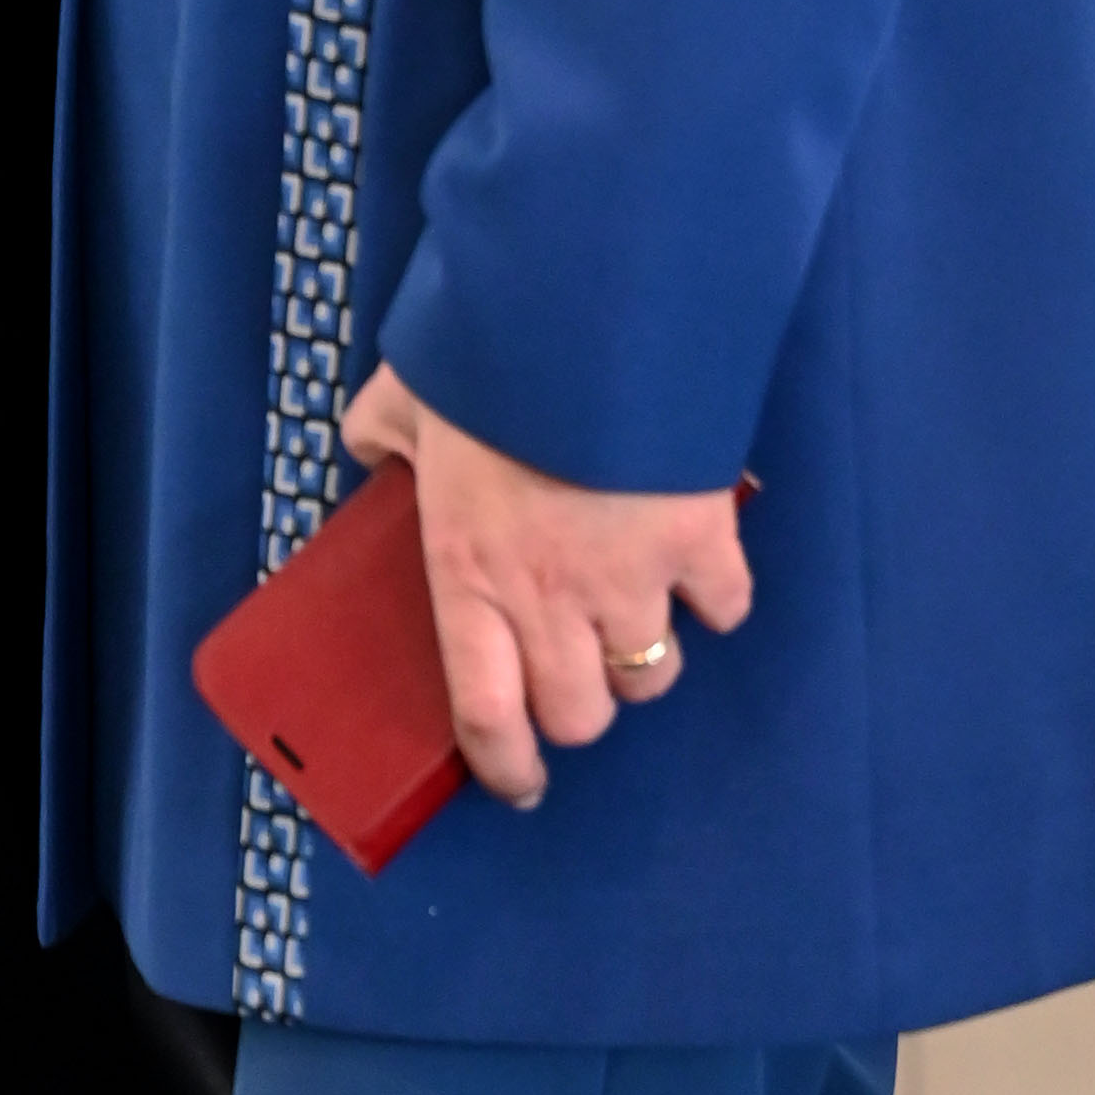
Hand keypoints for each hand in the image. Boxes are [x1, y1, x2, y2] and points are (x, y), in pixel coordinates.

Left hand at [339, 357, 752, 809]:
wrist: (583, 311)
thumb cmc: (484, 360)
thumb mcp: (402, 399)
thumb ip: (380, 437)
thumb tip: (368, 447)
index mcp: (468, 574)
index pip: (485, 714)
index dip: (505, 766)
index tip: (521, 783)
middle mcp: (551, 597)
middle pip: (581, 714)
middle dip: (578, 706)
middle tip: (574, 669)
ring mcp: (633, 577)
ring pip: (653, 678)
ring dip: (643, 659)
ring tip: (632, 615)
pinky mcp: (702, 542)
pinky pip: (726, 609)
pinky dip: (716, 600)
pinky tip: (697, 571)